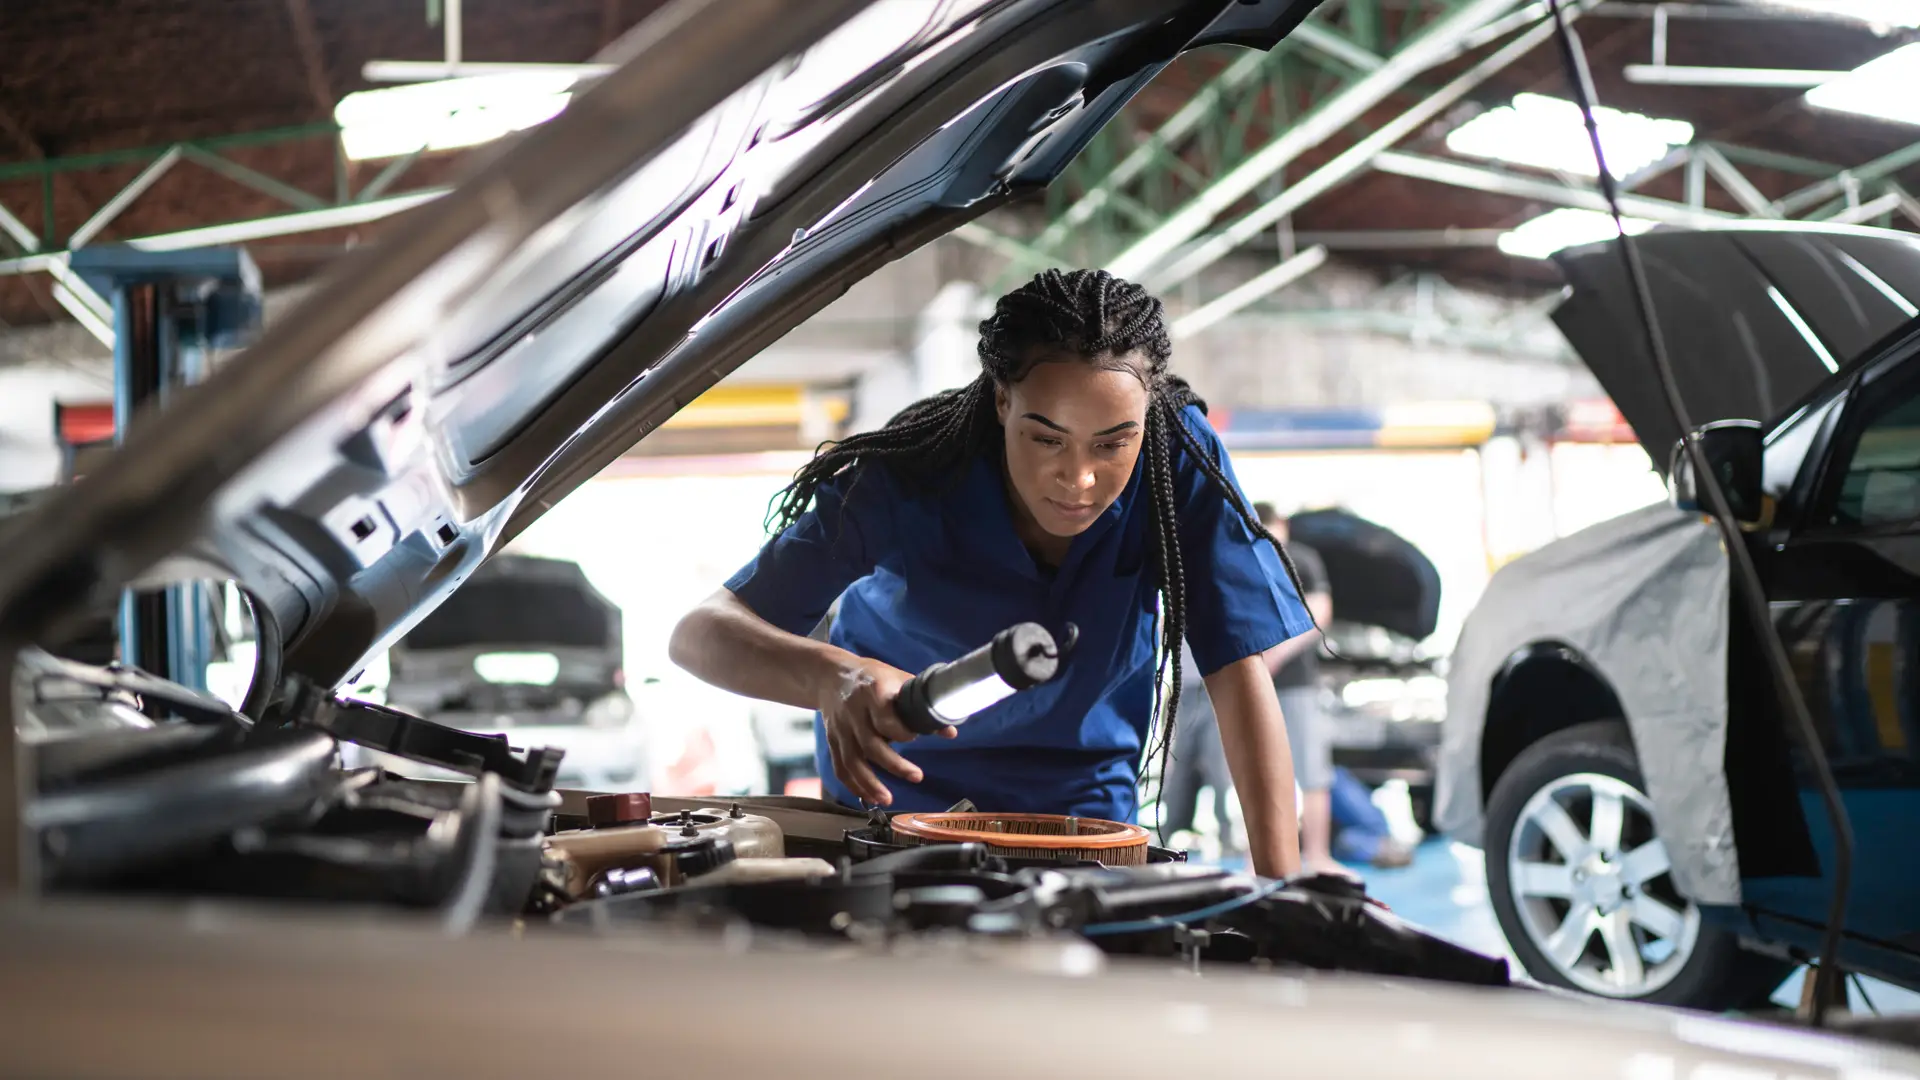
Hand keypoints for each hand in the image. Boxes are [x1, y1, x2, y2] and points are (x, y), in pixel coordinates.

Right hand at [816, 656, 955, 805]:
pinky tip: (869, 798)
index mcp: (873, 692)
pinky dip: (853, 785)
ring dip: (870, 784)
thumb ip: (922, 705)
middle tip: (917, 777)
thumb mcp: (899, 680)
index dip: (902, 732)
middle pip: (870, 744)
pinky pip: (840, 767)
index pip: (885, 718)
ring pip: (853, 761)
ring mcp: (840, 728)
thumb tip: (950, 732)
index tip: (915, 738)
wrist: (831, 676)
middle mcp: (854, 712)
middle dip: (894, 765)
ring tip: (888, 800)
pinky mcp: (832, 740)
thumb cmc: (873, 677)